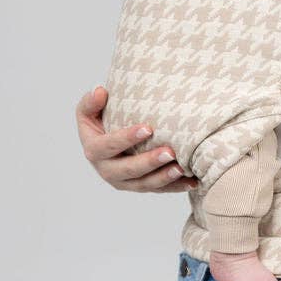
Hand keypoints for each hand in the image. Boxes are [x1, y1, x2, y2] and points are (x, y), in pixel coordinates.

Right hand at [75, 86, 199, 192]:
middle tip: (170, 152)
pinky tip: (192, 182)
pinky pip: (158, 189)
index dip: (127, 138)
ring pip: (144, 184)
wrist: (107, 144)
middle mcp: (107, 170)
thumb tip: (100, 91)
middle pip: (128, 170)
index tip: (148, 128)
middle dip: (150, 162)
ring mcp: (124, 182)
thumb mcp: (89, 111)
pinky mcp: (140, 187)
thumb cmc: (101, 122)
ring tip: (181, 168)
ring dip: (163, 178)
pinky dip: (175, 187)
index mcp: (94, 150)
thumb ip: (91, 102)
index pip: (109, 146)